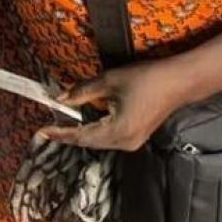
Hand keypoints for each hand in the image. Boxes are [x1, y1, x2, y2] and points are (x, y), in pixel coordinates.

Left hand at [37, 59, 190, 150]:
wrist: (179, 82)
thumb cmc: (146, 79)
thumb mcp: (109, 81)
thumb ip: (82, 92)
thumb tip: (59, 99)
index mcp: (117, 131)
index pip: (81, 136)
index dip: (60, 134)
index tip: (42, 131)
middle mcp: (125, 143)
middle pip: (89, 142)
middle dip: (68, 135)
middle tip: (48, 129)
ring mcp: (132, 142)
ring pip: (98, 141)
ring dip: (80, 134)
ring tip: (61, 127)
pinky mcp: (136, 137)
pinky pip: (109, 138)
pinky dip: (94, 132)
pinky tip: (82, 124)